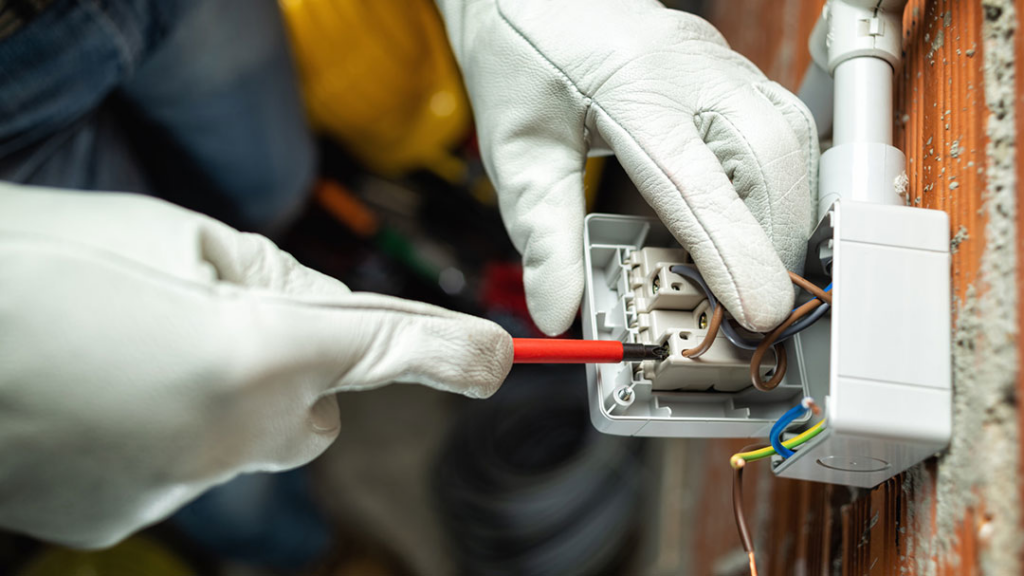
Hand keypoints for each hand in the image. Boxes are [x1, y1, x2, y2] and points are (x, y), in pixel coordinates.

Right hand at [0, 182, 511, 546]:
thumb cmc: (38, 261)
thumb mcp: (168, 236)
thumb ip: (269, 278)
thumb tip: (328, 311)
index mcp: (250, 350)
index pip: (382, 348)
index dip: (446, 351)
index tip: (496, 358)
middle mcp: (227, 436)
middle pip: (318, 415)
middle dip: (301, 377)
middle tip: (224, 331)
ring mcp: (173, 487)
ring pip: (247, 443)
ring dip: (221, 404)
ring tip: (132, 359)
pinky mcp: (122, 514)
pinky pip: (180, 470)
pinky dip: (162, 436)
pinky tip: (98, 399)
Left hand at [437, 0, 818, 334]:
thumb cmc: (522, 57)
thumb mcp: (517, 150)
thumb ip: (542, 233)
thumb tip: (558, 309)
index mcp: (633, 88)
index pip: (696, 181)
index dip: (733, 252)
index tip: (757, 311)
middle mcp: (693, 69)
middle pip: (768, 158)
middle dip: (770, 240)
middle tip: (751, 307)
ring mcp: (720, 65)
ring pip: (789, 143)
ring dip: (781, 214)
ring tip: (754, 272)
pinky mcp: (730, 71)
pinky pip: (780, 128)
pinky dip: (778, 185)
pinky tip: (752, 221)